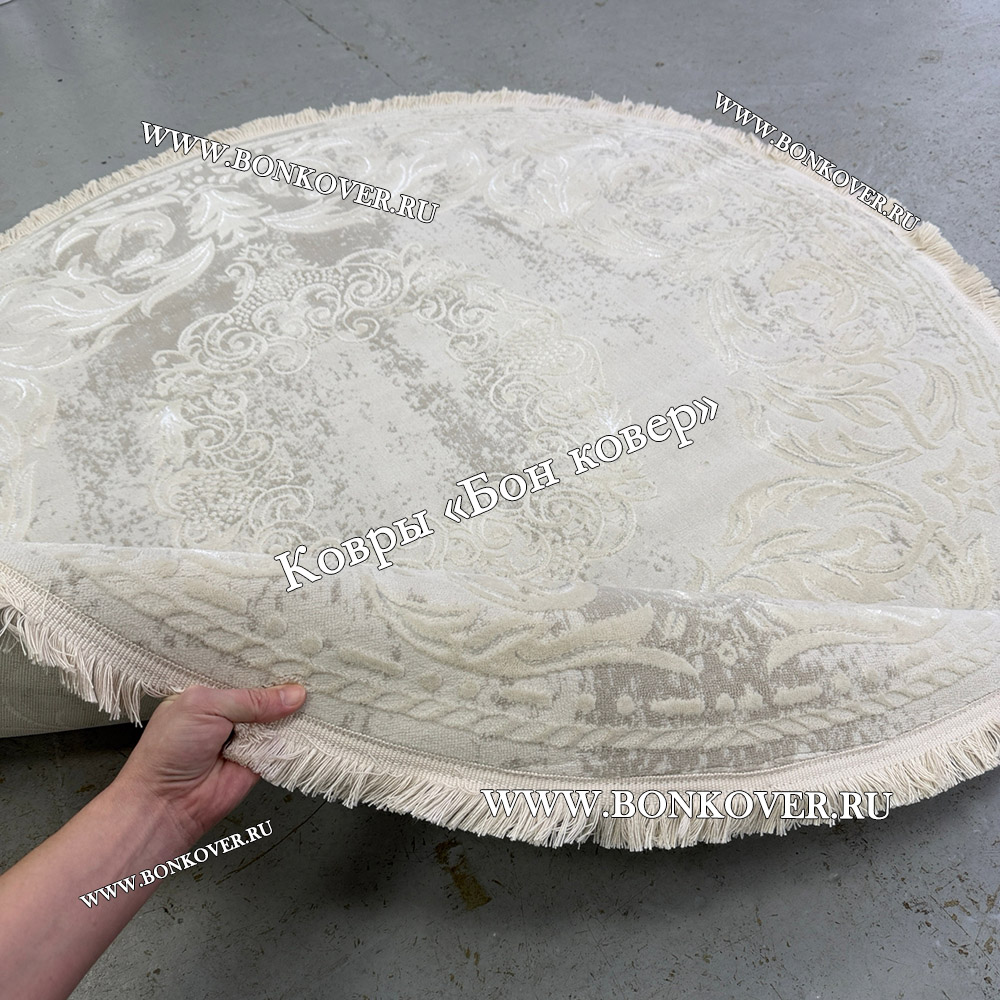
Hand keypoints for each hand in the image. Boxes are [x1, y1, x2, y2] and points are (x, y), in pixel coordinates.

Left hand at [114, 683, 306, 845]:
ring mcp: (247, 735)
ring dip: (294, 710)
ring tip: (315, 693)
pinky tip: (310, 720)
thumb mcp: (205, 707)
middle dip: (285, 684)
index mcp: (210, 691)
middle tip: (311, 670)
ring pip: (280, 716)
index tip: (293, 653)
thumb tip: (292, 695)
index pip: (245, 671)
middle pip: (266, 692)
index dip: (267, 664)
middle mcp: (229, 712)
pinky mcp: (261, 758)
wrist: (168, 804)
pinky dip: (297, 735)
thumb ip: (250, 699)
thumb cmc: (168, 752)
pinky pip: (285, 743)